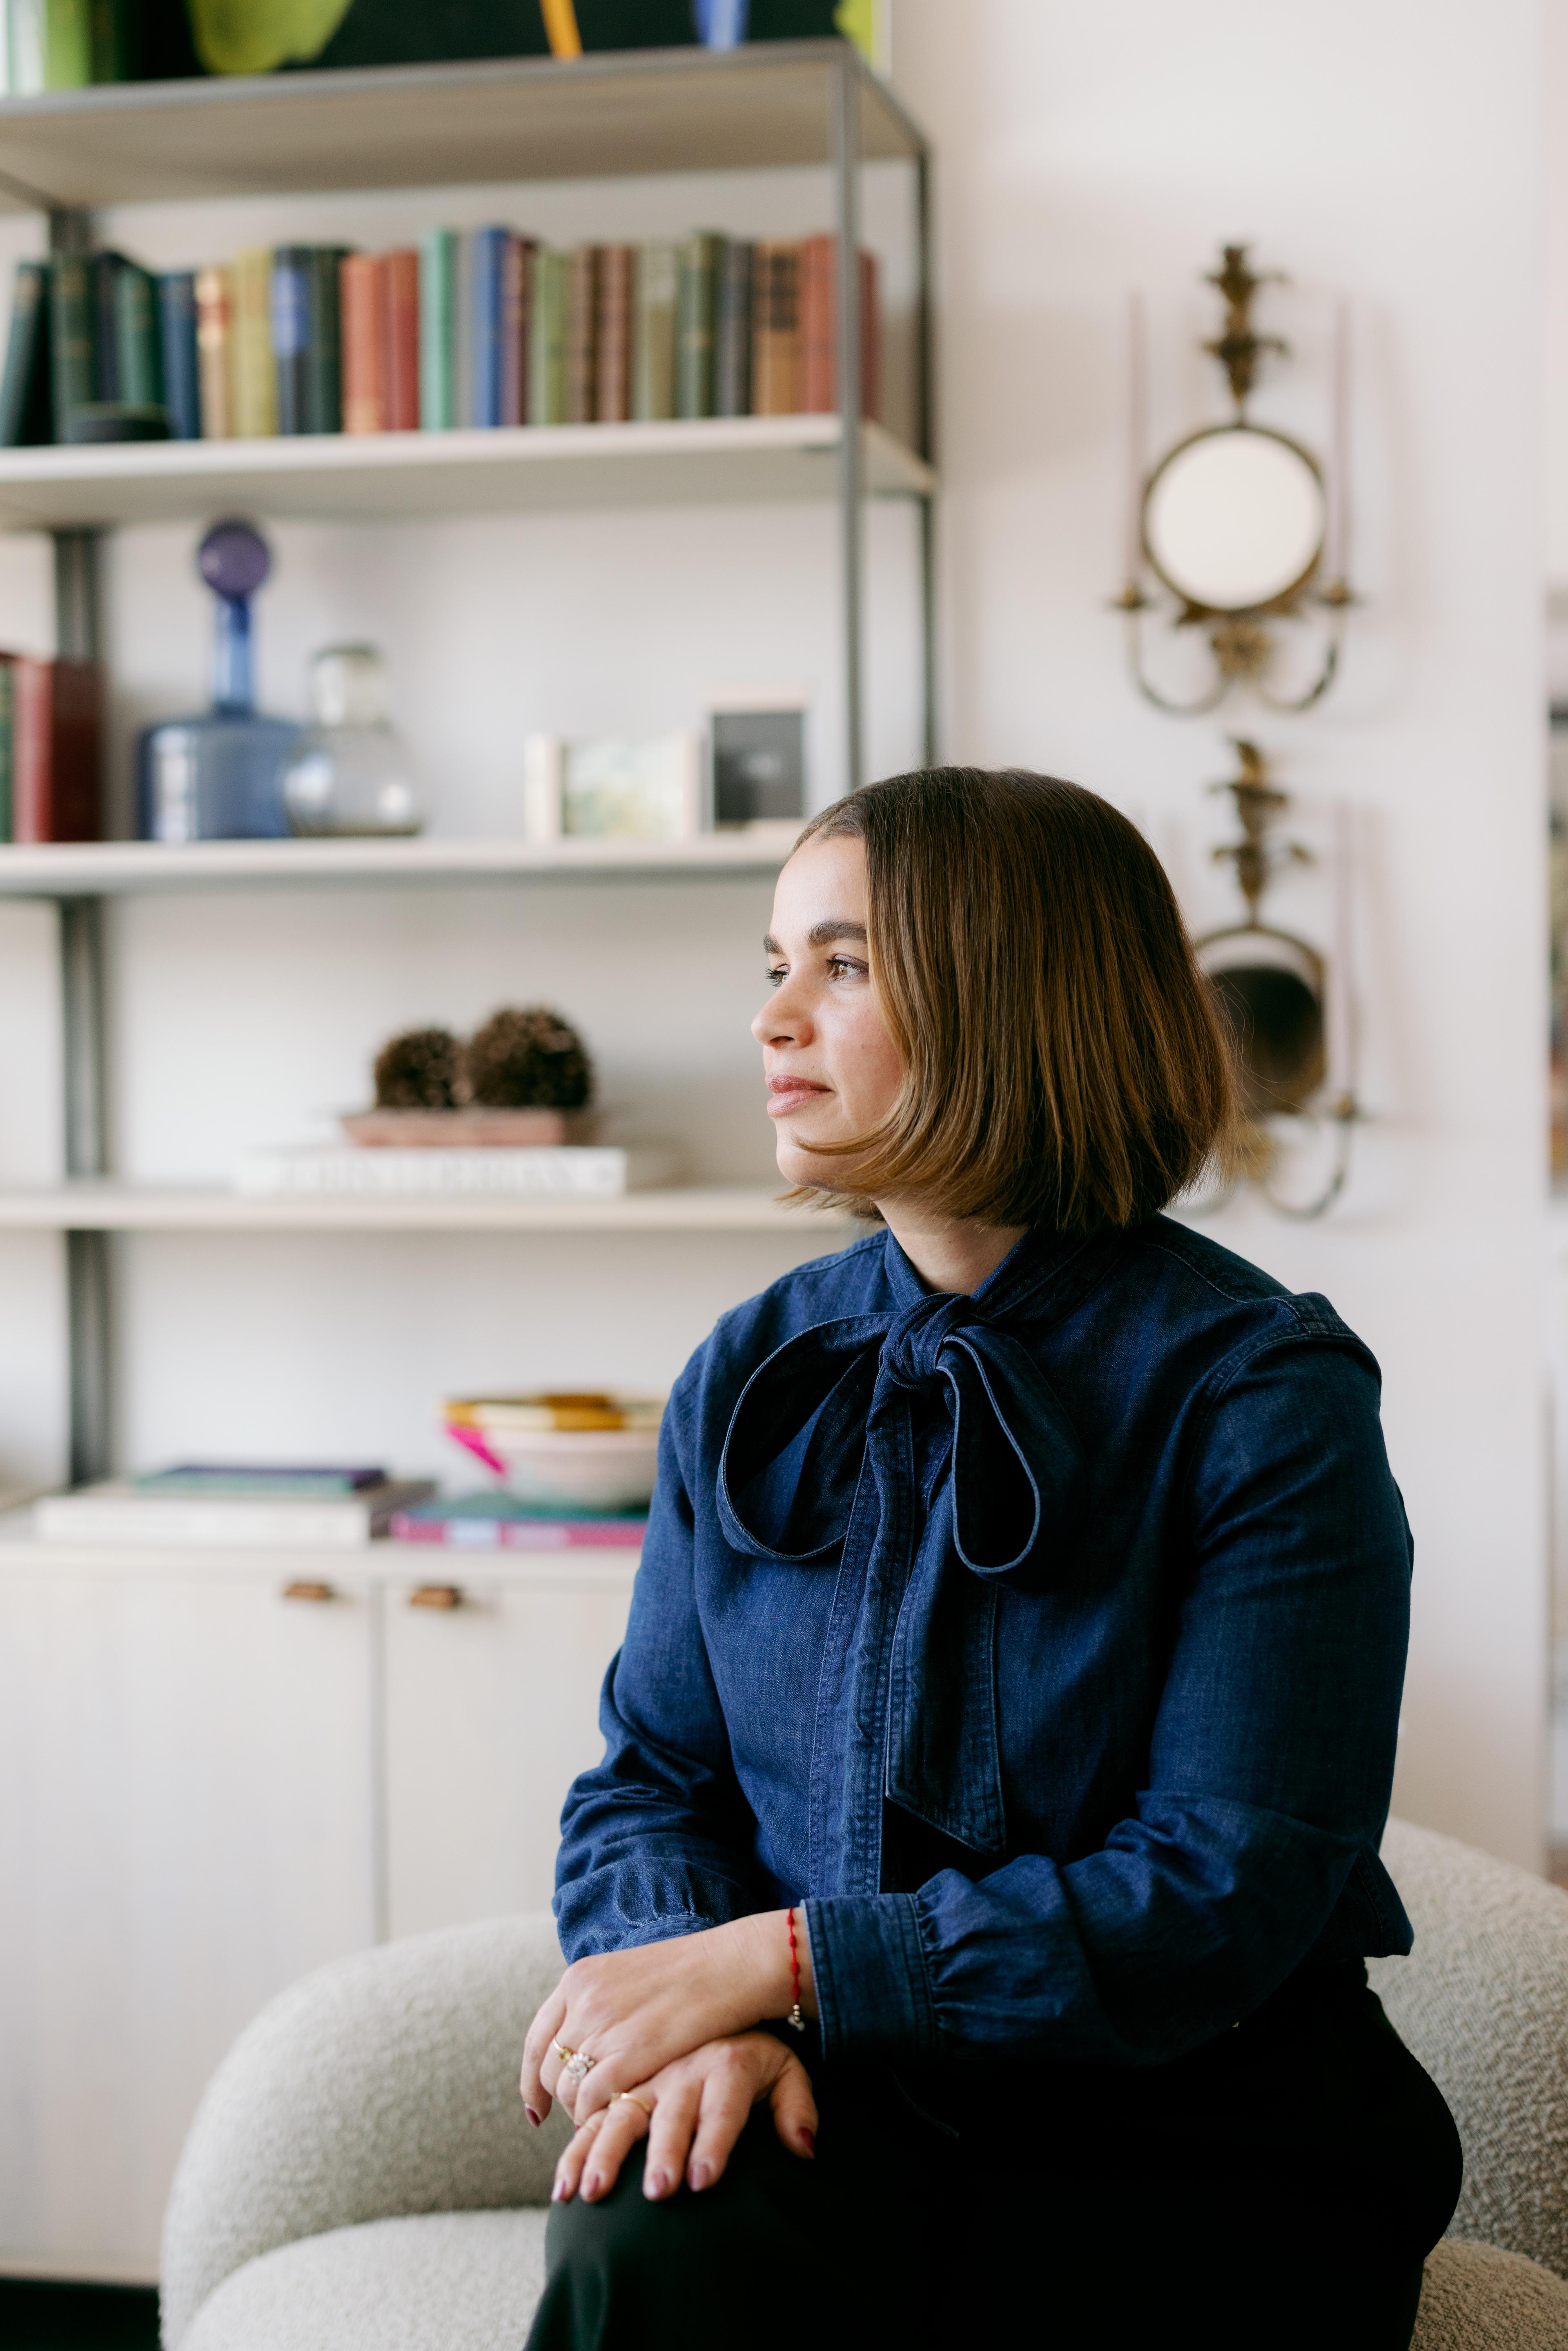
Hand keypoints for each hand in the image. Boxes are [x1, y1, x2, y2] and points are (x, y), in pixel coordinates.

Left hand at [519, 1910, 814, 2128]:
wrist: (732, 1964)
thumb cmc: (693, 1973)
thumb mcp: (630, 1976)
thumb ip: (601, 2004)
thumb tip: (584, 2042)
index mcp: (580, 1977)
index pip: (536, 2039)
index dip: (532, 2081)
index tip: (537, 2109)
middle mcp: (583, 2000)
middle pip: (550, 2067)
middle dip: (560, 2100)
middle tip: (585, 2116)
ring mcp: (604, 2025)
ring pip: (568, 2088)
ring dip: (581, 2112)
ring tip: (606, 2121)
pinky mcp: (630, 2052)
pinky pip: (592, 2098)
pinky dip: (597, 2116)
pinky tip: (616, 2121)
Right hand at [550, 2033, 816, 2206]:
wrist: (719, 1981)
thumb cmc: (751, 2047)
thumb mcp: (784, 2067)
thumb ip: (796, 2105)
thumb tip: (805, 2148)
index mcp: (727, 2063)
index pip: (723, 2107)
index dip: (713, 2142)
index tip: (702, 2182)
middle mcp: (681, 2065)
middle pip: (667, 2112)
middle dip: (661, 2151)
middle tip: (654, 2192)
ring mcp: (642, 2064)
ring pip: (615, 2108)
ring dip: (599, 2150)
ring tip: (589, 2193)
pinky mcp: (613, 2068)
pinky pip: (584, 2105)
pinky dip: (569, 2143)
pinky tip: (562, 2183)